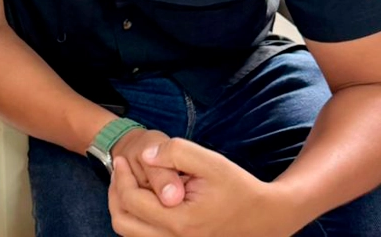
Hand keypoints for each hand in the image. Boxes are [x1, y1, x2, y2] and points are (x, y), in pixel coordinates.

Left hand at [108, 138, 293, 236]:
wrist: (265, 217)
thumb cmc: (238, 187)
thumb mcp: (209, 161)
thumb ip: (175, 152)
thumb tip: (145, 156)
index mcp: (179, 222)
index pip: (131, 200)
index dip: (120, 176)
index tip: (120, 158)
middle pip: (122, 223)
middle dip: (115, 194)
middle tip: (118, 172)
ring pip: (130, 233)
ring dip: (123, 207)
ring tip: (127, 183)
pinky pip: (144, 236)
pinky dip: (136, 217)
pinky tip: (144, 197)